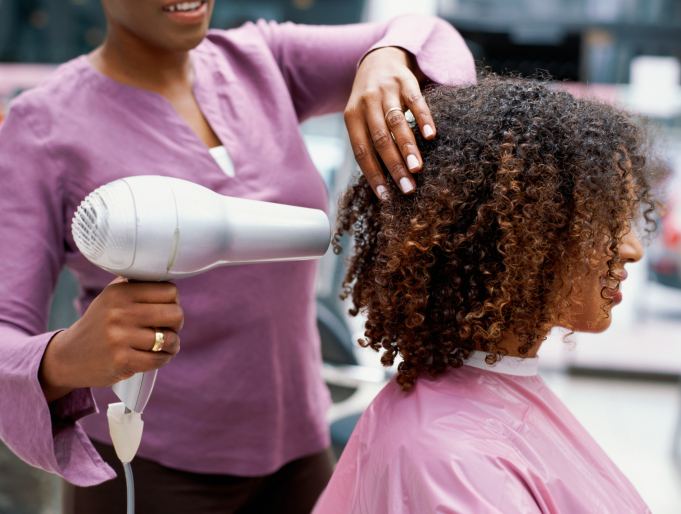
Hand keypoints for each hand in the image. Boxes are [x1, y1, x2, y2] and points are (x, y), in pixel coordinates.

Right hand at [39, 277, 182, 402]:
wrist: (69, 356)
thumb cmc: (100, 323)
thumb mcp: (111, 296)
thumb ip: (137, 284)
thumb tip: (168, 278)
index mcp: (120, 292)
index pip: (169, 291)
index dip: (173, 302)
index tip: (167, 309)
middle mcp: (119, 312)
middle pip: (175, 314)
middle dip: (177, 324)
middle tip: (169, 329)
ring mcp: (119, 337)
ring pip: (169, 339)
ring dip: (173, 345)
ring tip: (166, 345)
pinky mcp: (121, 360)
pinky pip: (159, 359)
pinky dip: (163, 359)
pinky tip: (157, 356)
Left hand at [344, 46, 435, 198]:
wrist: (378, 59)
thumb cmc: (369, 100)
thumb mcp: (361, 118)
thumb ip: (369, 142)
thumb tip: (383, 181)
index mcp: (351, 116)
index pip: (361, 150)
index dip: (373, 174)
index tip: (386, 196)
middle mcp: (366, 102)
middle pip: (380, 139)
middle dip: (394, 166)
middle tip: (407, 188)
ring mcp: (386, 90)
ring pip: (396, 122)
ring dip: (407, 147)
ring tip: (417, 169)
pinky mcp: (405, 80)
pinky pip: (415, 100)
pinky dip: (423, 118)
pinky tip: (431, 135)